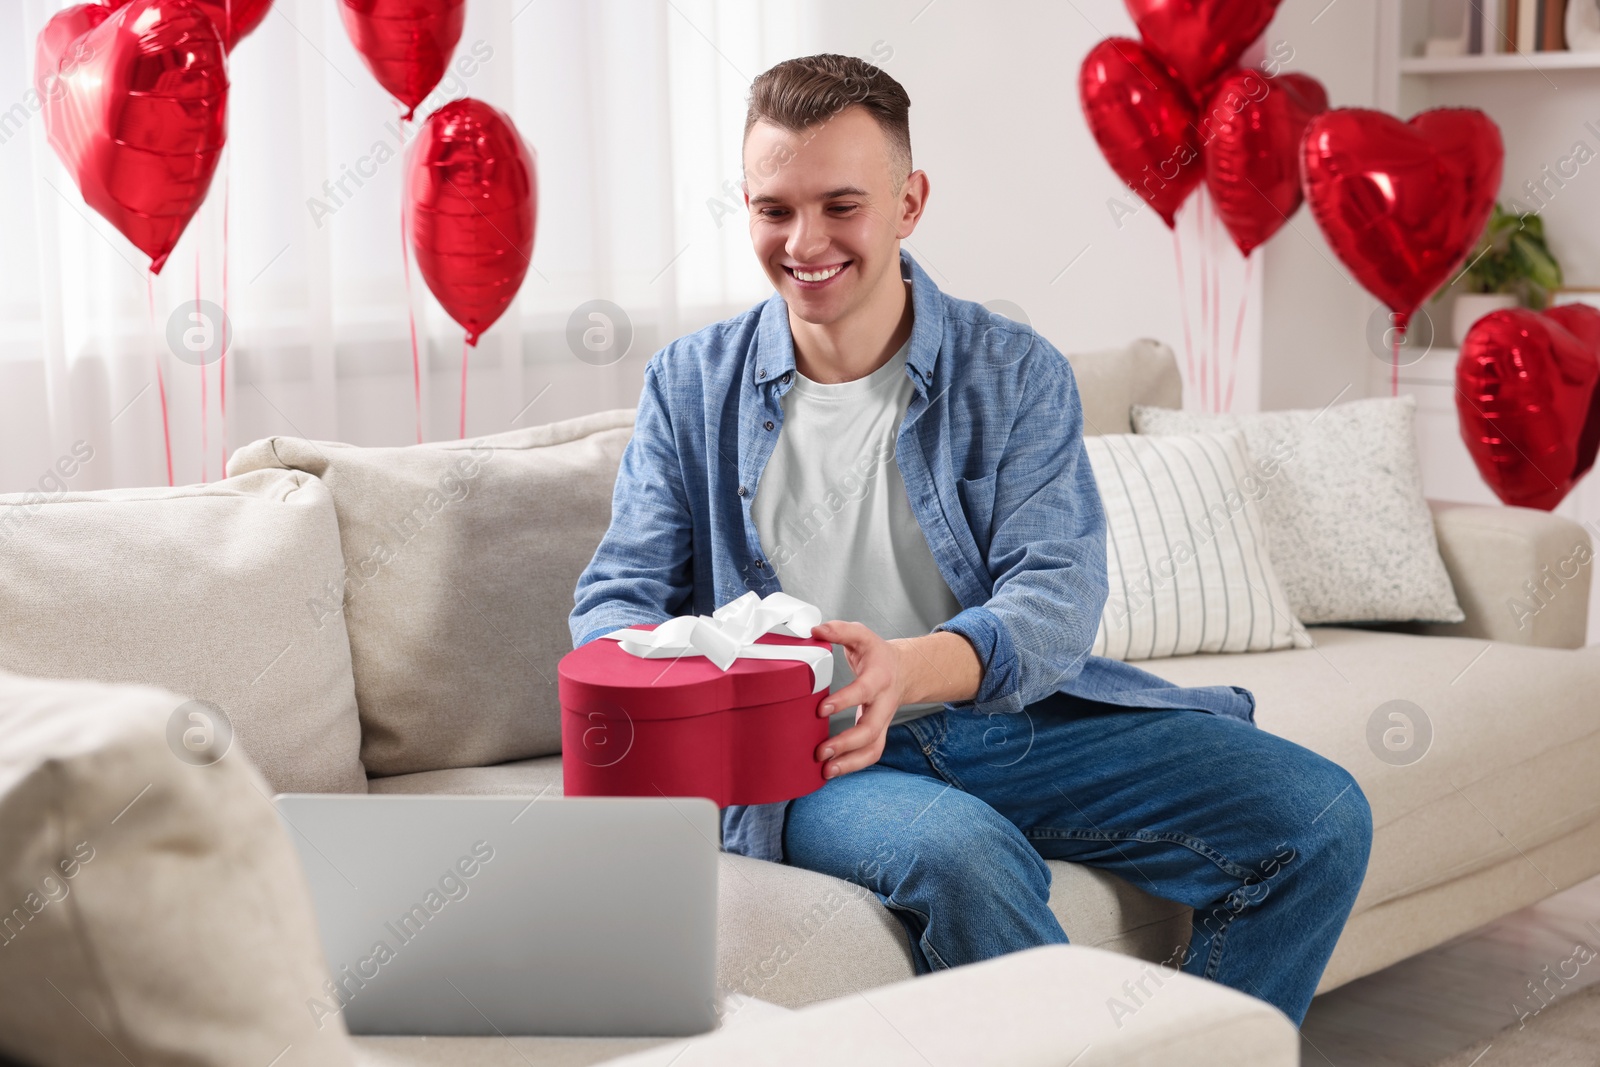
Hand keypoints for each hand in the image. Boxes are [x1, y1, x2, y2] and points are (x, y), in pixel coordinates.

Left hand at [809, 620, 904, 779]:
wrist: (903, 671)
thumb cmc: (876, 655)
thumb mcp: (861, 636)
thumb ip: (839, 631)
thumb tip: (815, 630)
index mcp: (880, 678)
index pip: (864, 691)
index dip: (845, 701)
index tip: (821, 709)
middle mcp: (884, 704)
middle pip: (871, 729)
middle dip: (846, 743)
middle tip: (821, 752)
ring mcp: (883, 722)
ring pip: (873, 749)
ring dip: (850, 763)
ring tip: (826, 771)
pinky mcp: (877, 734)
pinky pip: (870, 754)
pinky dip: (852, 766)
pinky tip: (831, 771)